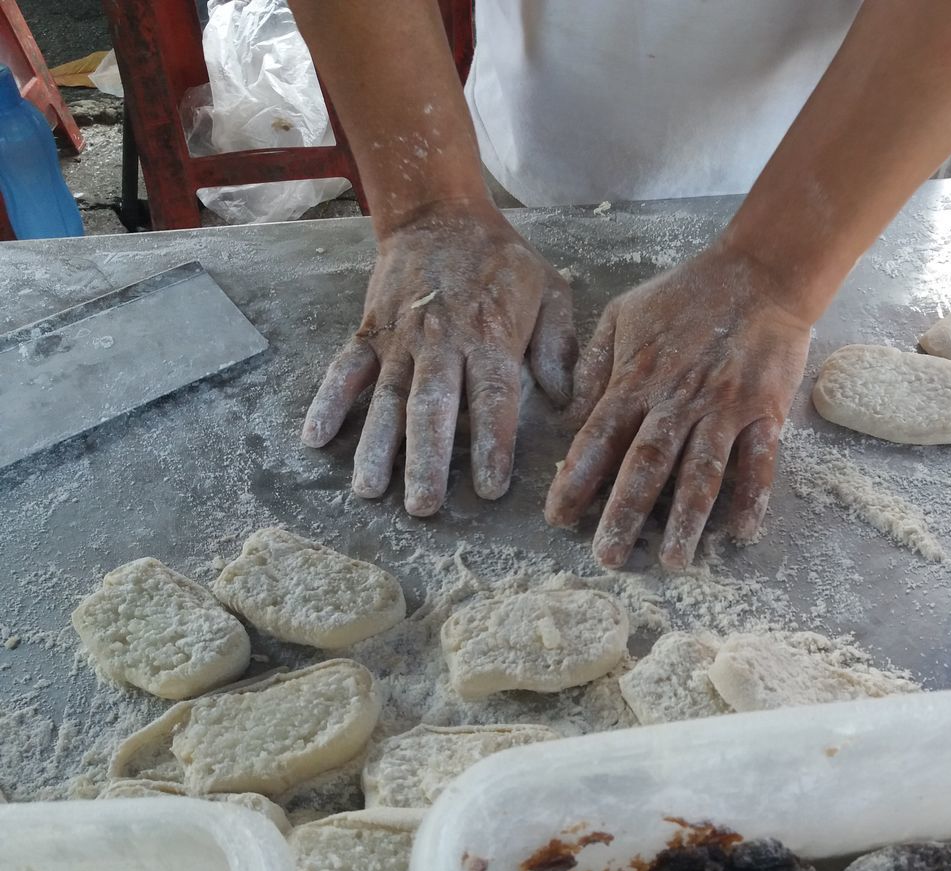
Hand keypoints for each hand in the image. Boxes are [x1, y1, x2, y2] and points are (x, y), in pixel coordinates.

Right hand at [301, 199, 574, 513]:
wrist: (439, 212)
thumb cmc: (501, 261)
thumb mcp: (549, 289)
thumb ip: (558, 345)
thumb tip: (566, 399)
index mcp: (489, 336)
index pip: (492, 398)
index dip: (492, 444)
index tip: (489, 488)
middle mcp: (440, 342)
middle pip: (431, 408)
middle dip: (426, 460)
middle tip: (423, 507)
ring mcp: (399, 337)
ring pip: (384, 397)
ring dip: (374, 445)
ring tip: (369, 490)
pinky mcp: (368, 330)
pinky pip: (343, 369)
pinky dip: (327, 401)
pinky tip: (314, 438)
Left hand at [544, 243, 812, 569]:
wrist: (760, 273)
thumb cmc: (687, 295)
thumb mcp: (624, 314)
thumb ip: (594, 364)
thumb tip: (569, 413)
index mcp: (638, 378)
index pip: (598, 437)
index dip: (575, 480)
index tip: (557, 517)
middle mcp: (677, 400)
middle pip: (646, 465)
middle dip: (623, 514)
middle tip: (607, 557)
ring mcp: (725, 407)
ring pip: (701, 471)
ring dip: (686, 520)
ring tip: (672, 560)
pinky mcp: (766, 411)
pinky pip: (760, 461)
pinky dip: (752, 497)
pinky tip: (742, 532)